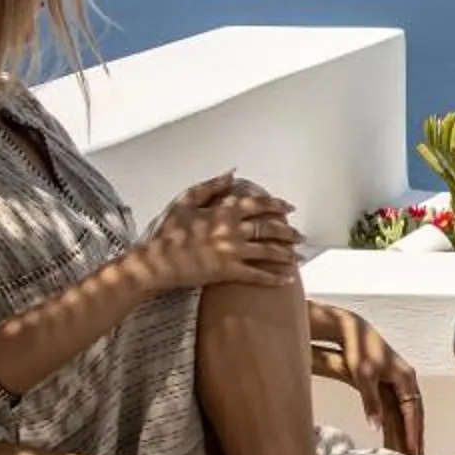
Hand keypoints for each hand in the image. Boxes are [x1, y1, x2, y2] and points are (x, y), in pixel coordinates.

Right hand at [141, 173, 298, 290]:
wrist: (154, 262)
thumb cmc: (166, 232)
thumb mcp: (184, 202)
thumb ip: (210, 186)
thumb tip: (232, 174)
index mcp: (223, 211)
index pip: (258, 205)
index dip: (277, 205)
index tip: (289, 208)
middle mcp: (231, 230)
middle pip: (269, 228)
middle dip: (288, 232)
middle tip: (300, 236)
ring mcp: (231, 251)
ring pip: (268, 251)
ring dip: (287, 254)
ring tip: (300, 257)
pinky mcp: (228, 271)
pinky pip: (257, 275)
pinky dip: (275, 278)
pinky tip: (287, 280)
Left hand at [325, 308, 424, 454]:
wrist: (355, 331)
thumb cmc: (358, 352)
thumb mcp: (363, 378)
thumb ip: (370, 403)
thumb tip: (376, 427)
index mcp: (406, 379)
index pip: (413, 413)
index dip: (413, 433)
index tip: (413, 452)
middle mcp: (409, 380)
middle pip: (417, 413)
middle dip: (418, 435)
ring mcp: (403, 380)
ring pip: (412, 410)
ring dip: (414, 429)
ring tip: (415, 448)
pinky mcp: (395, 380)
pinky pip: (404, 405)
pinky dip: (406, 420)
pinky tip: (404, 430)